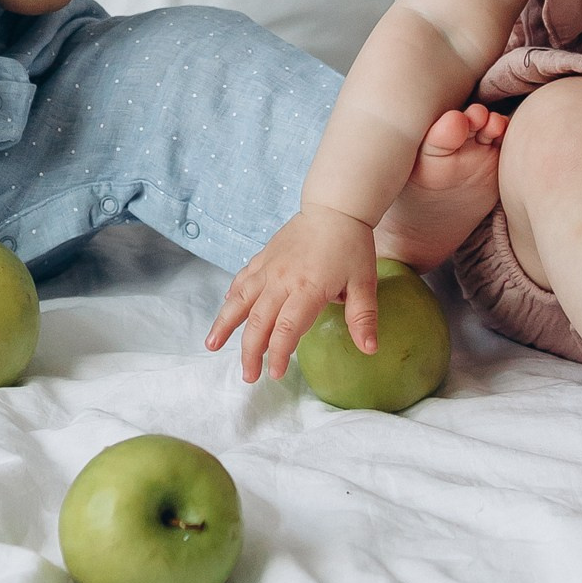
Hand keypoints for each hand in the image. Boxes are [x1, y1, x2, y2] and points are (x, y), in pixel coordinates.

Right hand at [205, 205, 380, 382]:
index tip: (274, 374)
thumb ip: (363, 317)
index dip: (278, 354)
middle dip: (250, 351)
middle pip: (258, 321)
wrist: (335, 206)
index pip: (286, 329)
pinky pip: (242, 279)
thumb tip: (369, 349)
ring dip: (225, 324)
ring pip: (240, 300)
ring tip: (211, 344)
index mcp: (307, 288)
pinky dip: (232, 296)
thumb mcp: (364, 281)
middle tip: (248, 375)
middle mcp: (281, 279)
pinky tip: (225, 309)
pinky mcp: (263, 257)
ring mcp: (268, 267)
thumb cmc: (352, 245)